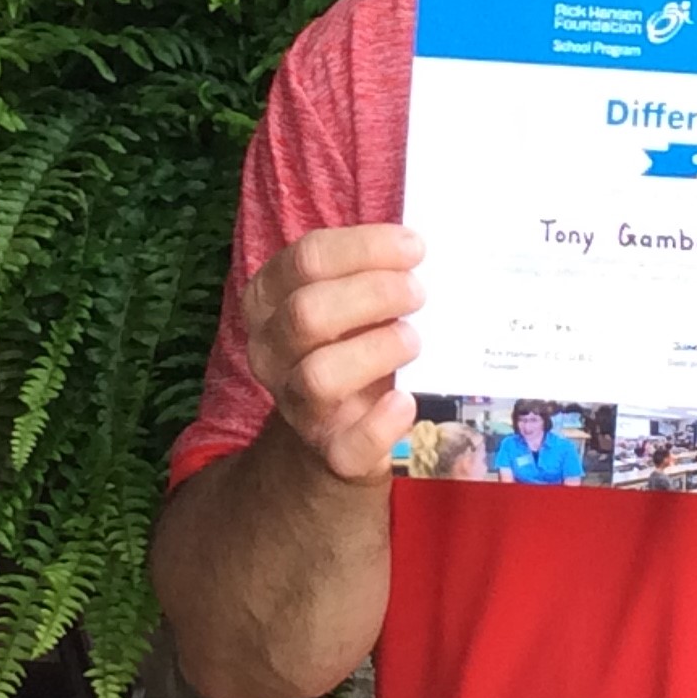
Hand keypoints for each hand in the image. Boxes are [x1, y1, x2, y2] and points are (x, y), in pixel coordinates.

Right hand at [243, 225, 424, 482]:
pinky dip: (380, 424)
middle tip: (419, 292)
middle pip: (307, 313)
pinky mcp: (331, 452)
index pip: (306, 260)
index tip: (414, 247)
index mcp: (270, 301)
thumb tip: (426, 245)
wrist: (335, 432)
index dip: (364, 248)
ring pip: (319, 375)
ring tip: (413, 340)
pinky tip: (405, 402)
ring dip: (375, 350)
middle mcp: (272, 352)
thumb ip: (373, 270)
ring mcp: (297, 405)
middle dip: (372, 294)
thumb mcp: (348, 301)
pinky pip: (348, 445)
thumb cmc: (352, 344)